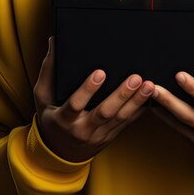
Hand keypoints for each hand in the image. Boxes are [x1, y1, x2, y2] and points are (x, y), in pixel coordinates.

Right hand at [33, 37, 154, 161]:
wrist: (58, 152)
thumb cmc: (51, 117)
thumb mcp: (43, 96)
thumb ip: (48, 69)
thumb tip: (54, 42)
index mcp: (64, 119)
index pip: (76, 104)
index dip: (88, 90)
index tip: (100, 73)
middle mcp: (82, 130)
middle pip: (105, 113)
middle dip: (121, 95)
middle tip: (135, 78)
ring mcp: (98, 135)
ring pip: (120, 118)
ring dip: (136, 101)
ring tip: (148, 85)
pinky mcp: (110, 136)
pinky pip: (127, 123)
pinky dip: (139, 110)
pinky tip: (150, 98)